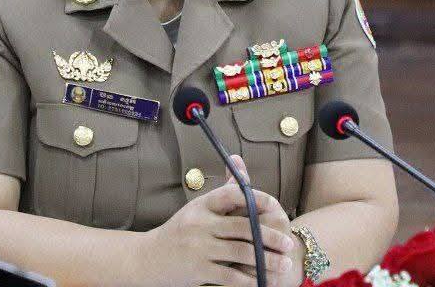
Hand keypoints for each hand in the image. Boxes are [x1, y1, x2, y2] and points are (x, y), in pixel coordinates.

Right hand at [138, 157, 296, 286]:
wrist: (146, 259)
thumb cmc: (179, 232)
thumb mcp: (197, 209)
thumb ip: (222, 192)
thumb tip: (239, 161)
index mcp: (201, 206)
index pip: (232, 195)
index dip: (256, 199)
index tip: (275, 205)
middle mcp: (200, 225)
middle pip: (243, 227)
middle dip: (270, 236)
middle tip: (288, 243)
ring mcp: (199, 248)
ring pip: (242, 253)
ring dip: (267, 261)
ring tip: (284, 265)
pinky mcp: (198, 270)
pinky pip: (230, 276)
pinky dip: (250, 280)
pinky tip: (263, 282)